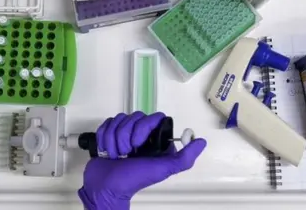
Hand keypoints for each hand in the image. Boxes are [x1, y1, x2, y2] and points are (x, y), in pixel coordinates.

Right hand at [78, 112, 206, 209]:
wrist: (105, 187)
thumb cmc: (132, 179)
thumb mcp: (162, 170)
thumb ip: (184, 158)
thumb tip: (201, 142)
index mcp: (155, 141)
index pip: (153, 118)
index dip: (142, 128)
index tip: (137, 144)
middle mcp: (140, 135)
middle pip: (133, 117)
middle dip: (125, 136)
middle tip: (125, 153)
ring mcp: (123, 133)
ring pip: (118, 120)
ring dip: (114, 140)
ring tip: (115, 155)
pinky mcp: (108, 134)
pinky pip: (106, 124)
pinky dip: (104, 138)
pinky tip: (107, 151)